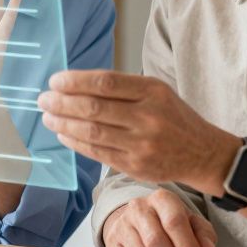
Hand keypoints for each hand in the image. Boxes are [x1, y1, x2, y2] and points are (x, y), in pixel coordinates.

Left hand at [39, 71, 236, 192]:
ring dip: (64, 124)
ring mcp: (141, 144)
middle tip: (43, 99)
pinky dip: (76, 143)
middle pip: (93, 108)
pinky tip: (64, 135)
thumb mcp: (157, 91)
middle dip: (62, 103)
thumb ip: (123, 88)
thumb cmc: (174, 117)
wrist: (202, 153)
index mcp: (152, 92)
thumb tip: (76, 84)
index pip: (105, 83)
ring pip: (92, 132)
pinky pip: (98, 153)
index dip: (75, 81)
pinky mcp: (135, 166)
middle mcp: (147, 117)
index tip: (55, 81)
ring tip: (48, 117)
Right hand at [102, 190, 216, 246]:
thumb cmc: (171, 224)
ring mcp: (122, 225)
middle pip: (155, 241)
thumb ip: (204, 236)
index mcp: (162, 199)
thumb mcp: (193, 224)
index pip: (174, 222)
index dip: (187, 246)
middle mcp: (138, 207)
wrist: (140, 222)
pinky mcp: (112, 243)